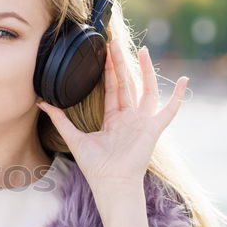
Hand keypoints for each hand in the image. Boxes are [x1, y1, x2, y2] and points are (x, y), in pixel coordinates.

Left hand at [36, 40, 188, 194]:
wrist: (111, 184)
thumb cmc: (96, 167)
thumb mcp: (74, 138)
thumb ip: (60, 119)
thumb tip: (40, 102)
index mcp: (113, 119)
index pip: (111, 89)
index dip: (108, 71)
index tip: (104, 52)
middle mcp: (129, 118)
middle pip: (127, 84)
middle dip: (121, 63)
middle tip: (116, 43)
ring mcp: (142, 122)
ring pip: (146, 90)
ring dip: (146, 71)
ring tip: (143, 51)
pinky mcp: (153, 129)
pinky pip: (169, 111)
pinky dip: (178, 97)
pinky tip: (185, 81)